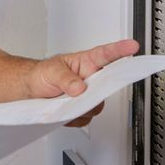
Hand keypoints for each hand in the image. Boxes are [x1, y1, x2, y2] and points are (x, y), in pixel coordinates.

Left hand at [27, 38, 141, 127]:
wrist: (32, 90)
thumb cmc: (42, 73)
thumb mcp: (52, 71)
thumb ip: (65, 78)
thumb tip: (79, 88)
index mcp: (86, 62)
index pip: (107, 54)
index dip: (121, 50)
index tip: (132, 47)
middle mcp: (91, 79)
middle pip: (107, 86)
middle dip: (99, 91)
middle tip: (85, 92)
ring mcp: (87, 96)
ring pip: (97, 106)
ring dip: (82, 107)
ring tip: (66, 100)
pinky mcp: (82, 111)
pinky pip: (86, 118)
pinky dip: (74, 118)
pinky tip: (65, 111)